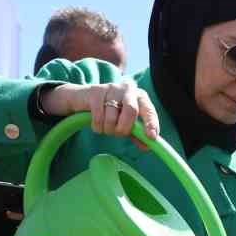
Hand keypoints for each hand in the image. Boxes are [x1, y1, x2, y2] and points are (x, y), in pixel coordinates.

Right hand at [44, 82, 158, 144]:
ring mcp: (112, 88)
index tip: (151, 137)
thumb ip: (137, 134)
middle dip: (125, 127)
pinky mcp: (95, 91)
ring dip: (109, 129)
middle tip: (119, 134)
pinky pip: (98, 116)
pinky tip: (97, 126)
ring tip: (107, 129)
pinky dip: (98, 126)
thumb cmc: (112, 112)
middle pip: (131, 110)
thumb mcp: (127, 122)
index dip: (151, 124)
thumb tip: (147, 147)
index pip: (149, 111)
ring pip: (112, 116)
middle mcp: (128, 89)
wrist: (84, 98)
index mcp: (140, 97)